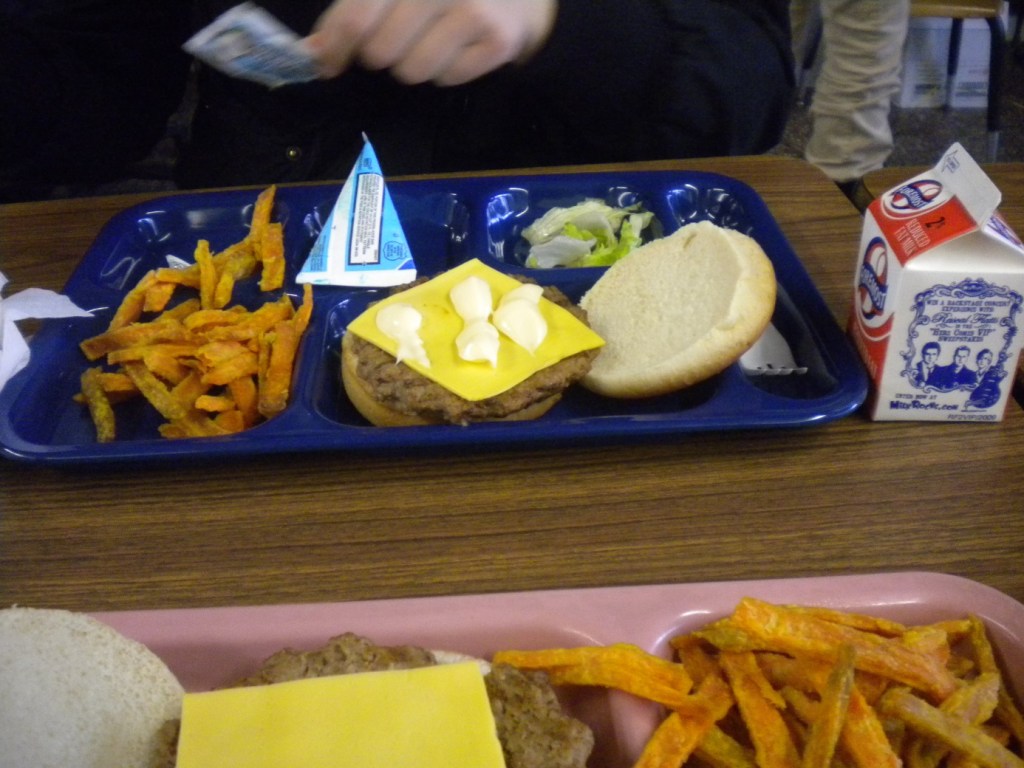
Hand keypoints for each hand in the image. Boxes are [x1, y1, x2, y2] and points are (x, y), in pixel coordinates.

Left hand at [304, 0, 556, 85]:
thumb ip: (354, 7)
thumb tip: (317, 52)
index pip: (356, 16)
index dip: (334, 45)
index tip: (325, 61)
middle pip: (381, 52)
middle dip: (381, 53)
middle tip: (398, 38)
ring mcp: (474, 10)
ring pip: (411, 71)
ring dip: (413, 63)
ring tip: (431, 38)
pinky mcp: (499, 40)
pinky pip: (447, 78)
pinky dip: (446, 69)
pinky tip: (459, 43)